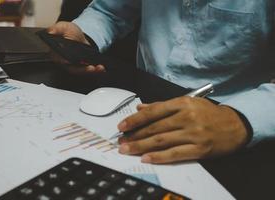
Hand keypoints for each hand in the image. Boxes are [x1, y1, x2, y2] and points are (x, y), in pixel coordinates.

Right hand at [47, 21, 104, 73]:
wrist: (78, 35)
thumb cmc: (68, 32)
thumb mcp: (62, 26)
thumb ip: (56, 29)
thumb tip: (50, 32)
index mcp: (56, 53)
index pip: (59, 59)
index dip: (64, 61)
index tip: (70, 62)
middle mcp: (64, 62)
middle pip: (72, 68)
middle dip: (82, 69)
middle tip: (91, 68)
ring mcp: (73, 66)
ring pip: (80, 71)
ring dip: (90, 71)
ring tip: (99, 68)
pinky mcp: (81, 67)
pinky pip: (87, 70)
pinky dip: (95, 70)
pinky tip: (101, 68)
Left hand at [117, 97, 248, 163]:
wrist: (234, 125)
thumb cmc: (208, 113)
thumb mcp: (187, 103)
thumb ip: (162, 106)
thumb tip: (140, 108)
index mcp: (183, 103)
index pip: (153, 111)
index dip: (135, 119)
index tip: (122, 126)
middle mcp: (187, 117)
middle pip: (155, 127)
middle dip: (134, 135)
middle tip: (120, 141)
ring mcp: (194, 134)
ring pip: (162, 140)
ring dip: (141, 146)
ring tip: (127, 150)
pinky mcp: (200, 149)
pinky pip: (175, 153)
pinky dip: (159, 157)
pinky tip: (146, 158)